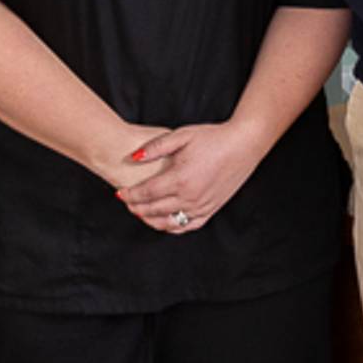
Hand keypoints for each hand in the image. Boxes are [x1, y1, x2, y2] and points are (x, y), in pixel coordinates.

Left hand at [120, 118, 263, 234]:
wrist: (243, 145)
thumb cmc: (213, 138)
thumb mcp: (182, 135)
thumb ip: (155, 147)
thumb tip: (133, 157)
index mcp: (180, 178)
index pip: (146, 193)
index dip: (130, 195)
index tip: (120, 193)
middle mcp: (190, 196)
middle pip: (154, 210)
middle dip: (136, 207)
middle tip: (126, 202)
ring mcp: (201, 206)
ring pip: (169, 222)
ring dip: (151, 220)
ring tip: (141, 212)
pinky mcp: (211, 209)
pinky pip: (187, 226)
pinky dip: (172, 227)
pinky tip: (164, 221)